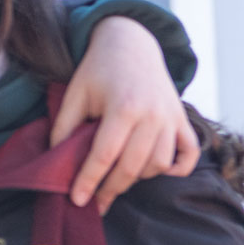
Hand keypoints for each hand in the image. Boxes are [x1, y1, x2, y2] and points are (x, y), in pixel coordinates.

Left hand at [52, 16, 200, 212]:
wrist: (131, 42)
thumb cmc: (98, 70)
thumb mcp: (75, 93)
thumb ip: (64, 127)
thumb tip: (55, 162)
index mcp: (123, 107)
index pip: (104, 155)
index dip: (89, 181)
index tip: (78, 200)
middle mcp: (152, 115)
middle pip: (132, 166)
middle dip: (111, 189)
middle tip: (95, 202)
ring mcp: (171, 118)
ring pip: (158, 164)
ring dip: (137, 177)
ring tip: (116, 178)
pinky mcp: (182, 119)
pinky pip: (188, 154)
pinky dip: (175, 168)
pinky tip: (154, 171)